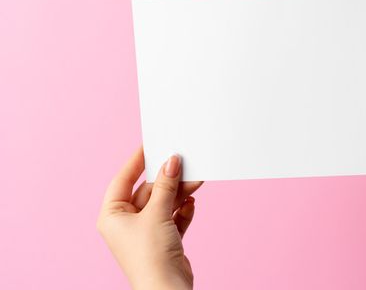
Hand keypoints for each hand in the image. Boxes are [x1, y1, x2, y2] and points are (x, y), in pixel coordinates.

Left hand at [97, 148, 202, 289]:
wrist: (167, 289)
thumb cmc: (150, 255)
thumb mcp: (157, 213)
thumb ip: (165, 185)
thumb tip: (171, 161)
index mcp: (113, 216)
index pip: (122, 180)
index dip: (136, 161)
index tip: (149, 145)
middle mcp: (127, 223)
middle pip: (148, 191)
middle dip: (167, 180)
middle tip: (183, 163)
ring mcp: (146, 232)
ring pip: (164, 203)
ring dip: (179, 193)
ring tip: (196, 181)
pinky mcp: (164, 240)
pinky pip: (173, 217)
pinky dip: (183, 210)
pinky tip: (191, 204)